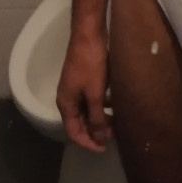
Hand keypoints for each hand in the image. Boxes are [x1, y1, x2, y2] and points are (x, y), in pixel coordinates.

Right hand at [56, 31, 113, 152]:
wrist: (89, 34)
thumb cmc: (90, 65)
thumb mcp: (94, 94)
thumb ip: (96, 118)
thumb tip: (98, 139)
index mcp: (65, 104)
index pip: (73, 133)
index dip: (88, 143)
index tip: (104, 148)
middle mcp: (67, 98)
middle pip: (79, 123)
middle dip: (95, 132)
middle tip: (113, 135)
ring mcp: (75, 88)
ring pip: (86, 111)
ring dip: (99, 119)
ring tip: (116, 122)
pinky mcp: (84, 79)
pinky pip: (90, 100)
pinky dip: (101, 106)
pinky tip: (114, 105)